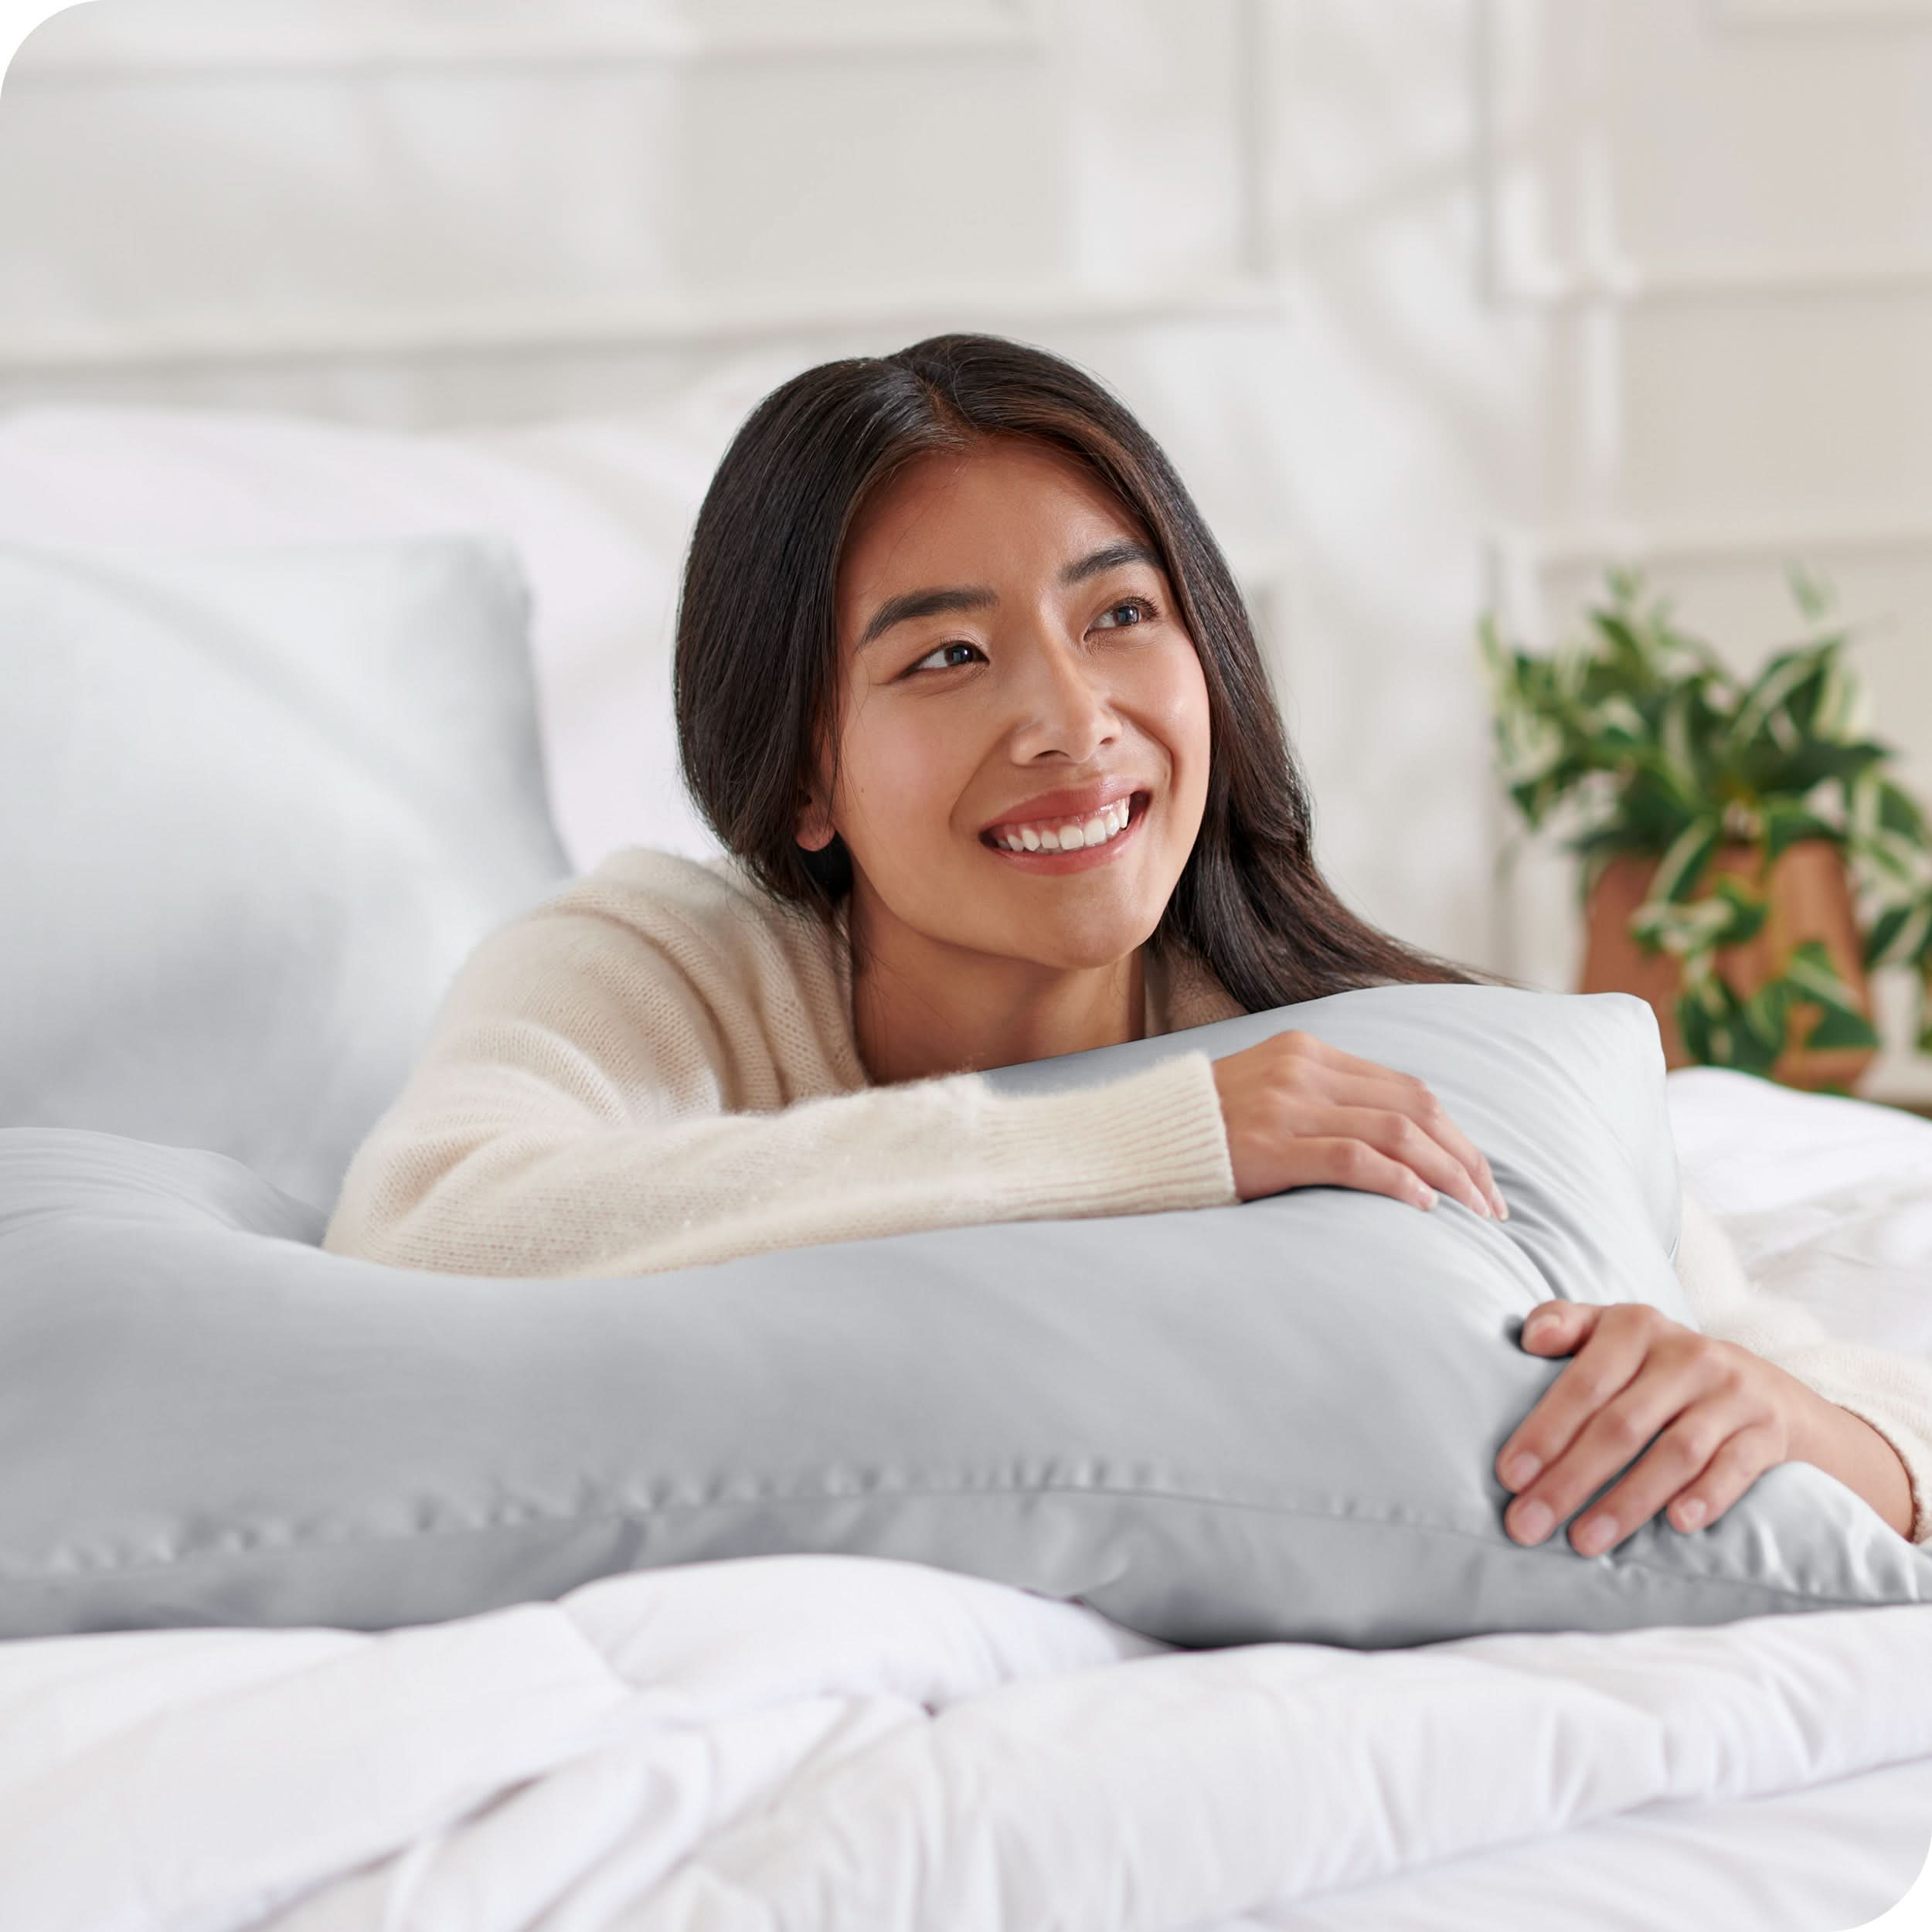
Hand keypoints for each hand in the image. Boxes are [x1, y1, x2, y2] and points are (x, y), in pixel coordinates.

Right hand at [1209, 1029, 1506, 1219]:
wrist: (1133, 1141)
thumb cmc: (1204, 1133)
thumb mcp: (1267, 1098)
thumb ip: (1322, 1105)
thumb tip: (1391, 1144)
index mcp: (1307, 1052)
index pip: (1407, 1088)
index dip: (1454, 1134)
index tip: (1479, 1176)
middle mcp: (1302, 1069)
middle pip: (1415, 1108)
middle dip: (1464, 1157)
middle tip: (1492, 1205)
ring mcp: (1286, 1105)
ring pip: (1396, 1131)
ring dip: (1447, 1174)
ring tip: (1473, 1212)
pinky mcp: (1270, 1145)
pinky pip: (1353, 1158)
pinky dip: (1398, 1181)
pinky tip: (1423, 1207)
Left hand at [1495, 1300, 1817, 1554]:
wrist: (1767, 1388)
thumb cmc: (1662, 1365)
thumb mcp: (1616, 1333)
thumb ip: (1568, 1324)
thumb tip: (1531, 1337)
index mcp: (1637, 1327)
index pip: (1584, 1382)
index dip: (1544, 1430)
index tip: (1509, 1476)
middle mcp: (1687, 1355)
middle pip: (1621, 1425)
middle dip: (1569, 1480)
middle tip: (1528, 1526)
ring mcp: (1732, 1394)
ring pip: (1675, 1453)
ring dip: (1626, 1501)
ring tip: (1583, 1541)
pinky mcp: (1767, 1431)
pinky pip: (1736, 1467)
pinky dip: (1706, 1496)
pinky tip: (1676, 1525)